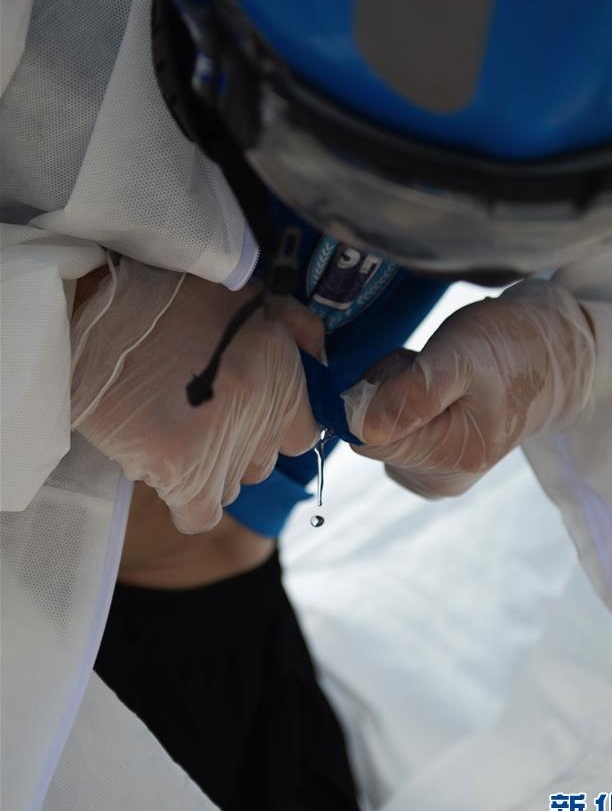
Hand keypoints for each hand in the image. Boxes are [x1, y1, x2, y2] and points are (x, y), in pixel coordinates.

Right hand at [71, 257, 323, 531]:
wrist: (92, 304)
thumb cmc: (163, 298)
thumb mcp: (244, 296)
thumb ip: (295, 328)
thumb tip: (320, 356)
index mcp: (282, 366)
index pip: (302, 434)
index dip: (272, 432)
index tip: (243, 421)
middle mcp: (263, 406)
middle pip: (262, 464)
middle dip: (234, 449)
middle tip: (195, 421)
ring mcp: (225, 438)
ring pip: (231, 488)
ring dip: (205, 472)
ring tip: (170, 435)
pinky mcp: (183, 463)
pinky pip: (200, 514)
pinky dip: (187, 505)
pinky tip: (164, 473)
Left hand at [343, 281, 594, 498]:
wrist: (551, 358)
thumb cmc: (508, 347)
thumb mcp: (460, 353)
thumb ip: (413, 392)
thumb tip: (364, 429)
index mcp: (450, 457)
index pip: (366, 437)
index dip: (377, 393)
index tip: (412, 367)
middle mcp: (441, 481)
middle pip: (372, 437)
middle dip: (387, 395)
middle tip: (430, 367)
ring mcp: (440, 478)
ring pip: (382, 436)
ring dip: (396, 399)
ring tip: (441, 379)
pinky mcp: (438, 469)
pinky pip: (398, 438)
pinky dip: (407, 410)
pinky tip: (441, 394)